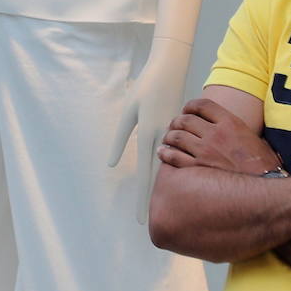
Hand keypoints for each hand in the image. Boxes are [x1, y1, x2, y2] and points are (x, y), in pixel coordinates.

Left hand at [108, 37, 191, 224]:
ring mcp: (174, 135)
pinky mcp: (179, 130)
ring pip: (168, 166)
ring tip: (158, 208)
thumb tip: (111, 164)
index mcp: (150, 135)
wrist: (169, 68)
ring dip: (163, 186)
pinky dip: (171, 168)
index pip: (145, 174)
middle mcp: (164, 139)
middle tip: (146, 222)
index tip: (140, 219)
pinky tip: (170, 180)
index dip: (142, 197)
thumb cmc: (144, 88)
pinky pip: (176, 153)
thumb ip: (120, 138)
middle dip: (151, 199)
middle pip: (157, 176)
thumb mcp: (128, 112)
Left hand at [159, 97, 279, 174]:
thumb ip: (239, 131)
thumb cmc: (265, 168)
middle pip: (186, 119)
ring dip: (169, 137)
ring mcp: (206, 151)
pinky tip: (164, 154)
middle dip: (177, 122)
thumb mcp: (256, 139)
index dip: (190, 106)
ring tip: (167, 139)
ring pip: (177, 136)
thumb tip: (233, 131)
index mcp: (231, 123)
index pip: (203, 105)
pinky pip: (174, 157)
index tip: (186, 110)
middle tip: (174, 126)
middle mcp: (216, 133)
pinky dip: (166, 154)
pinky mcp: (198, 169)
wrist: (265, 190)